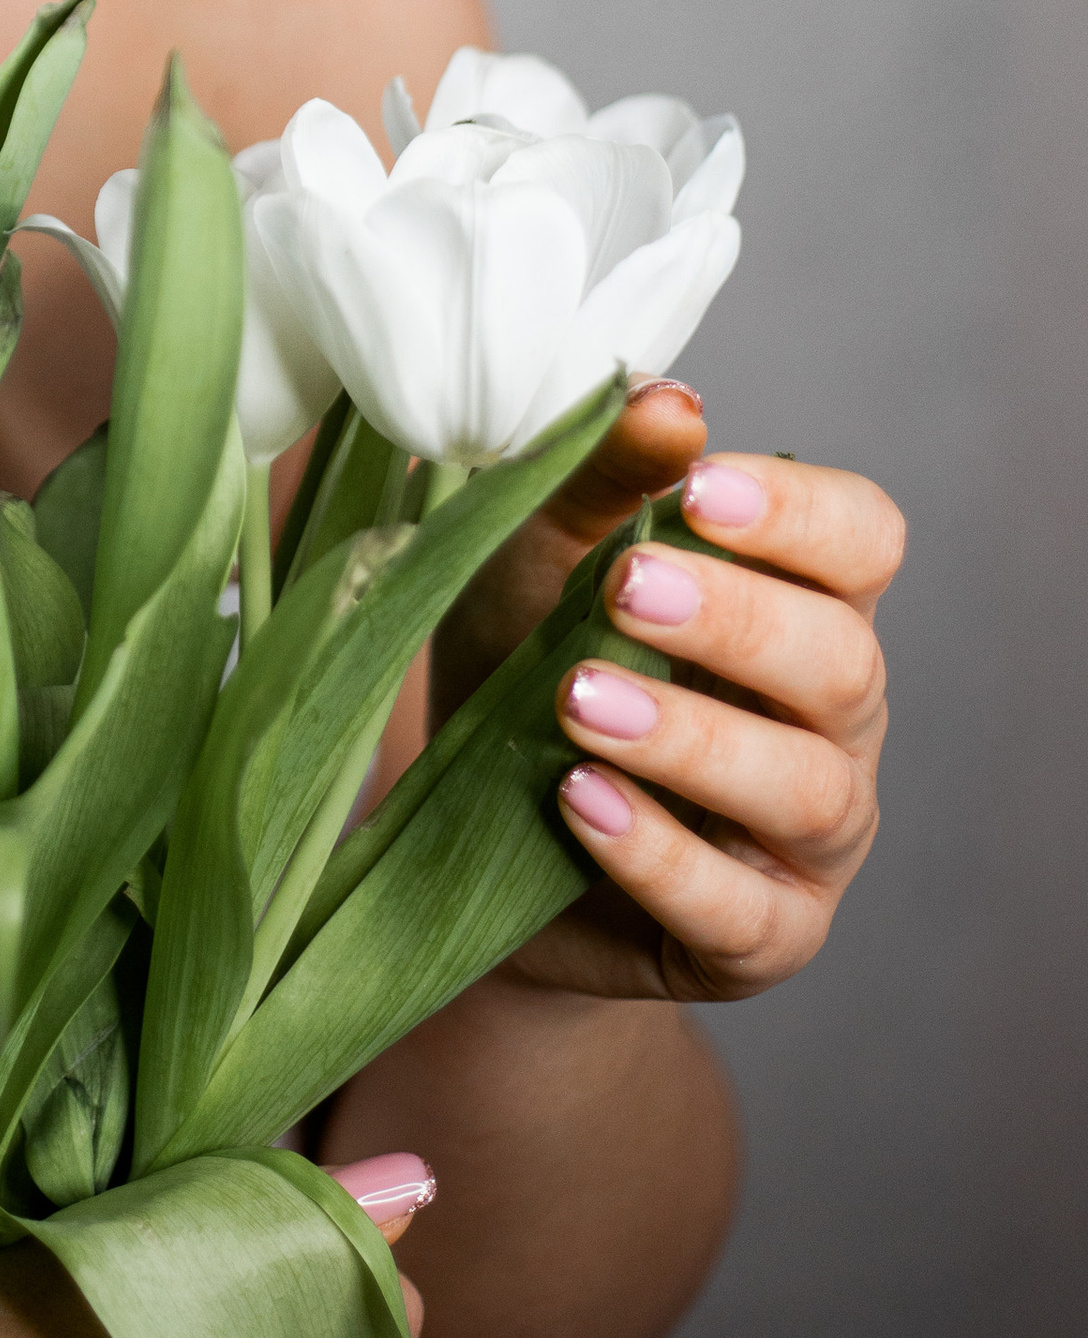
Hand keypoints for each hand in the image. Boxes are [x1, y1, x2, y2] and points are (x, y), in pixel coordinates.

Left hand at [438, 381, 901, 1004]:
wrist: (471, 844)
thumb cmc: (526, 670)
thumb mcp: (537, 561)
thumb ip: (600, 482)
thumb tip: (666, 401)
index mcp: (804, 602)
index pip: (866, 540)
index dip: (798, 516)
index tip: (699, 491)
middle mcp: (833, 718)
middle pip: (842, 659)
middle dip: (735, 620)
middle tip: (622, 590)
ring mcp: (810, 837)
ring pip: (804, 786)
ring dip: (691, 739)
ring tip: (579, 704)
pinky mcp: (763, 936)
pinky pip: (740, 908)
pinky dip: (658, 854)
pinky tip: (580, 805)